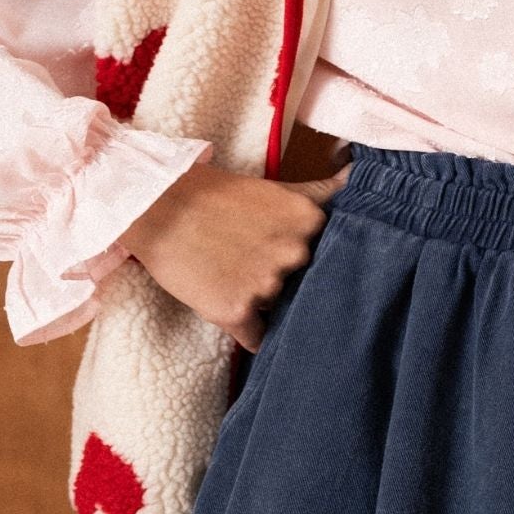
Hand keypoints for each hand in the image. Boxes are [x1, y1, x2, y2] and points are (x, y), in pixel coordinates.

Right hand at [120, 158, 353, 353]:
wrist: (153, 205)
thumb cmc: (213, 196)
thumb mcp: (276, 188)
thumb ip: (323, 193)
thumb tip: (360, 175)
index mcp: (309, 222)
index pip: (331, 257)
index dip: (310, 261)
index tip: (286, 252)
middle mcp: (294, 254)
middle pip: (304, 286)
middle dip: (284, 280)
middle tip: (250, 260)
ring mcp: (266, 285)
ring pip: (278, 310)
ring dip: (261, 302)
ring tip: (231, 274)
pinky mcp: (235, 311)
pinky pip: (256, 339)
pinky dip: (246, 330)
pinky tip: (227, 303)